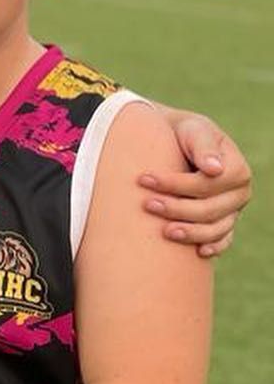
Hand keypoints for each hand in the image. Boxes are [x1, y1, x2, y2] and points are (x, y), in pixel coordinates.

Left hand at [144, 111, 251, 257]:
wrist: (178, 141)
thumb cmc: (184, 133)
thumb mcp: (194, 130)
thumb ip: (203, 146)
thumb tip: (214, 169)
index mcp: (236, 169)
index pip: (206, 184)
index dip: (175, 184)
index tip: (144, 179)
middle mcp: (239, 193)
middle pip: (209, 210)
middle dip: (176, 209)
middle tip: (147, 204)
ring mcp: (232, 211)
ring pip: (215, 229)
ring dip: (190, 232)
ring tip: (163, 231)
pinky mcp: (224, 223)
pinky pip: (223, 240)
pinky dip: (213, 247)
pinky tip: (198, 252)